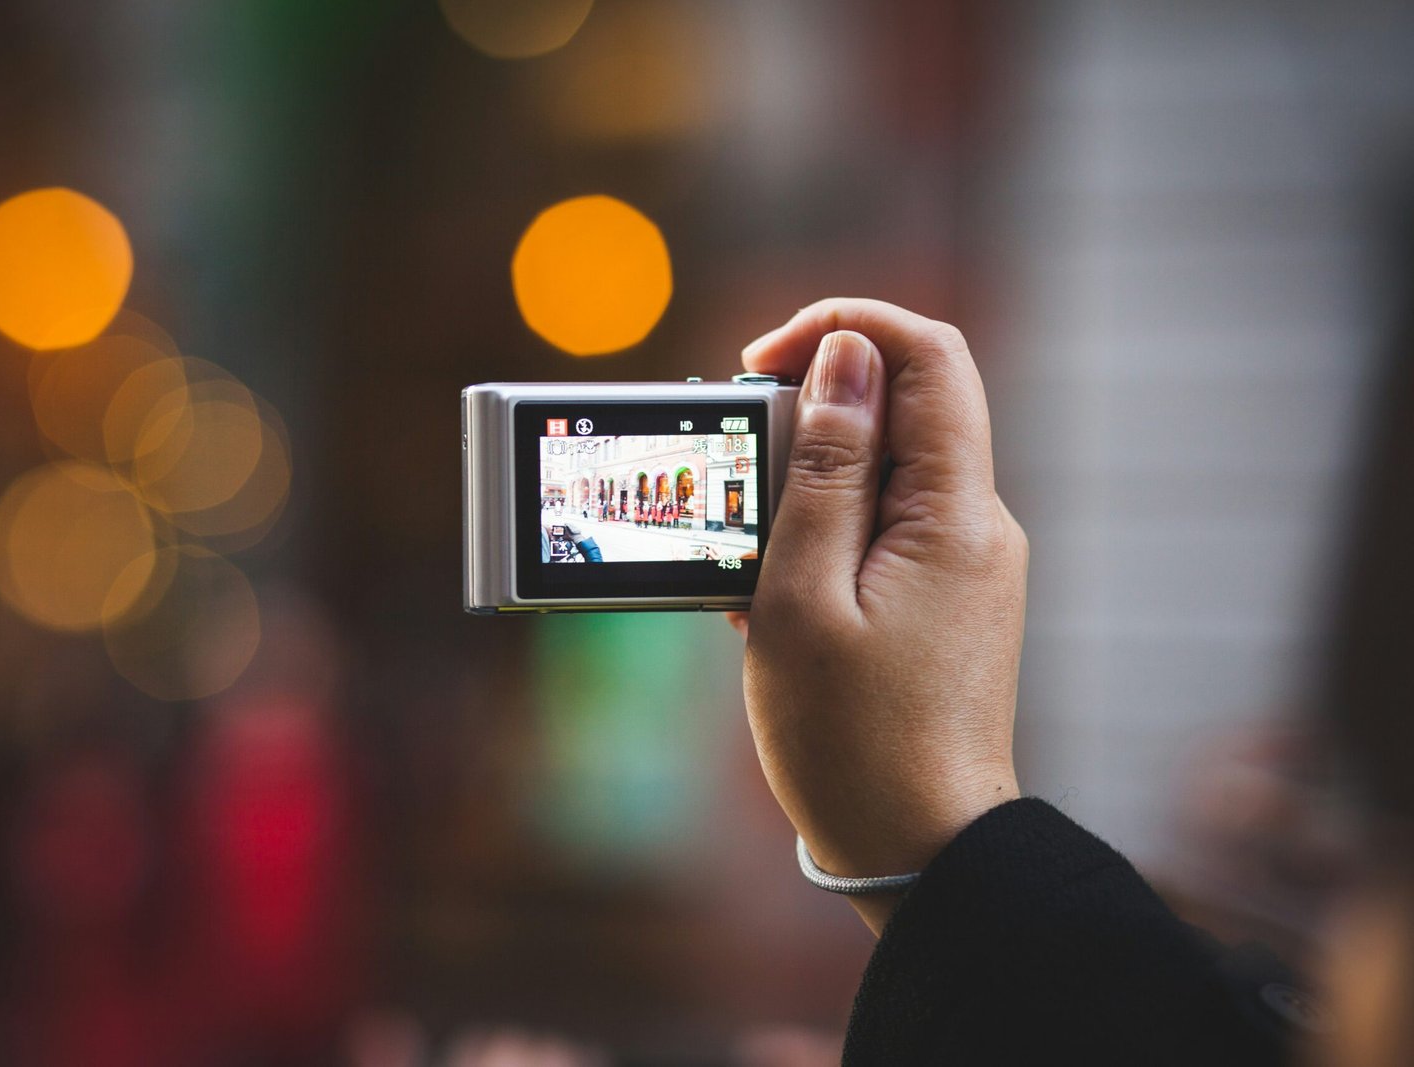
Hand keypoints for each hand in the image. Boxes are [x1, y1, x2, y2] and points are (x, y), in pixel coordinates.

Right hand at [731, 299, 1026, 934]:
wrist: (915, 849)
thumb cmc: (850, 740)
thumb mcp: (803, 597)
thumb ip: (822, 469)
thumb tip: (845, 358)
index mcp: (956, 514)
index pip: (926, 354)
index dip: (841, 328)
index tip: (757, 363)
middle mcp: (978, 525)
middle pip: (897, 407)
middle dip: (801, 418)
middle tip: (730, 484)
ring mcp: (965, 562)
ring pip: (878, 470)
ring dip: (798, 489)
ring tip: (741, 563)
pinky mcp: (944, 596)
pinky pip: (878, 528)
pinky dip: (817, 538)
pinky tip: (769, 595)